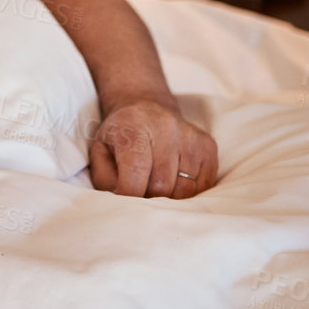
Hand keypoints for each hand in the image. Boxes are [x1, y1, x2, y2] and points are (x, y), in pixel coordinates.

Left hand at [89, 98, 217, 198]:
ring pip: (185, 189)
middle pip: (161, 184)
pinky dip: (188, 193)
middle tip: (139, 192)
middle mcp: (165, 129)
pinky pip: (204, 185)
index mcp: (134, 127)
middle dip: (148, 198)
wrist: (146, 108)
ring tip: (156, 187)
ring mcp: (190, 137)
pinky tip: (174, 182)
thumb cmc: (121, 136)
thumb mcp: (99, 150)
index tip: (123, 200)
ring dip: (169, 198)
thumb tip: (120, 199)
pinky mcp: (208, 146)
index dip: (129, 192)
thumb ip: (104, 176)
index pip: (136, 168)